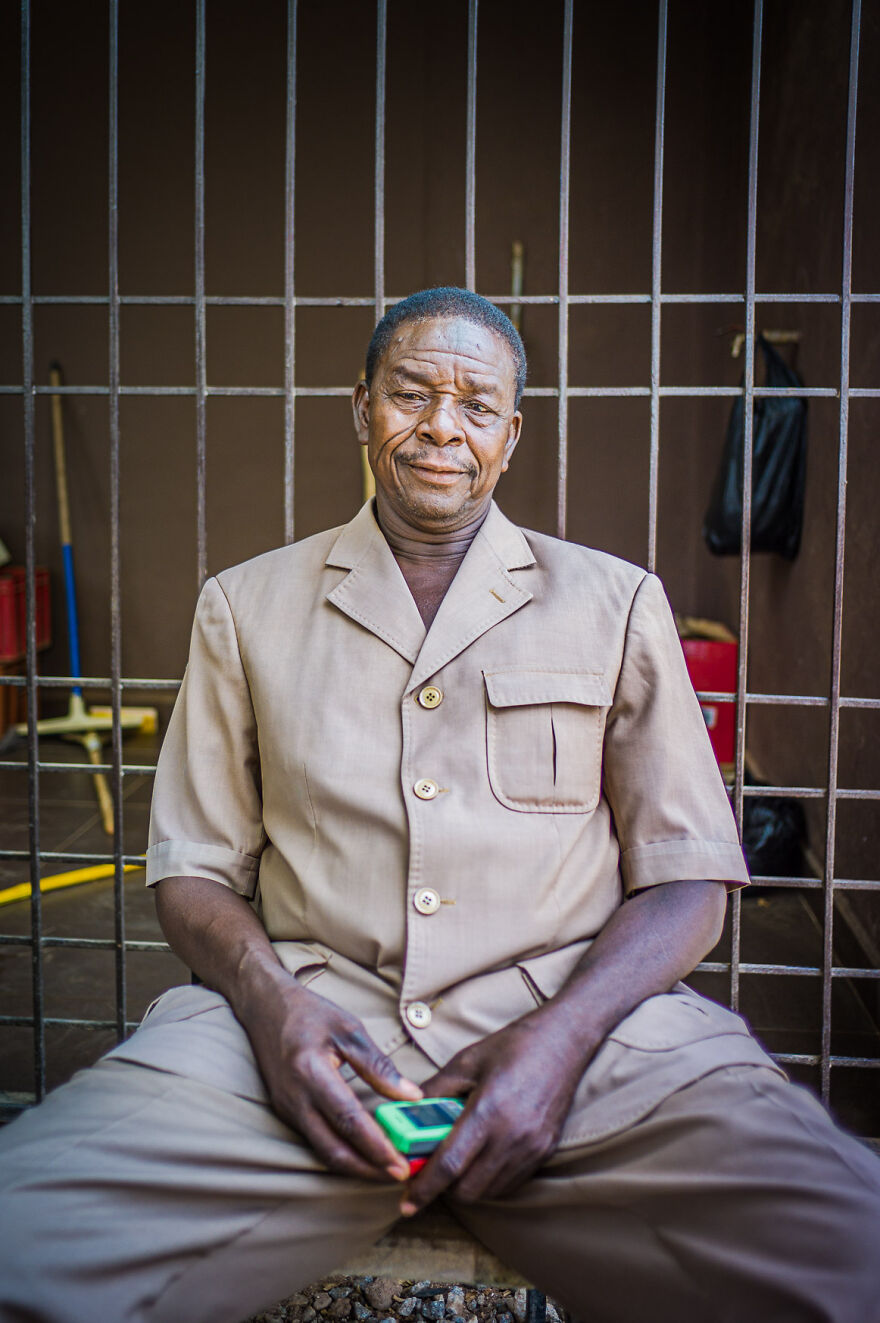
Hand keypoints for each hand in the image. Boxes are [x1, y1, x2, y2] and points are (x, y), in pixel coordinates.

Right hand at [241, 976, 421, 1182]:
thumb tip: (412, 1095)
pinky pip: (316, 1141)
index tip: (401, 1164)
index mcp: (311, 1072)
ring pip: (323, 1151)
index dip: (376, 1147)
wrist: (264, 1007)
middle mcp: (295, 1098)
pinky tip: (363, 1153)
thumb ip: (379, 1066)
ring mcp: (287, 1108)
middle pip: (333, 1150)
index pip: (348, 1120)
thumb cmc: (308, 1012)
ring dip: (356, 1166)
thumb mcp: (349, 1029)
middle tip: (401, 1176)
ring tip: (387, 1170)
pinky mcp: (286, 1112)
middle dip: (368, 1170)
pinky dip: (341, 1152)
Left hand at [400, 1005, 588, 1212]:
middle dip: (444, 1187)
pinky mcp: (545, 1151)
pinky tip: (484, 1157)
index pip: (450, 1165)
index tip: (406, 1204)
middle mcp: (512, 1136)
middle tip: (432, 1170)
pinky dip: (491, 1180)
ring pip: (490, 1191)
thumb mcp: (467, 1061)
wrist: (563, 1041)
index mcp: (489, 1111)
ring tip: (459, 1161)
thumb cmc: (514, 1046)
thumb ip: (435, 1089)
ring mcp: (532, 1148)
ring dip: (468, 1185)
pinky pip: (511, 1183)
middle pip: (468, 1189)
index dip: (424, 1188)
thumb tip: (407, 1112)